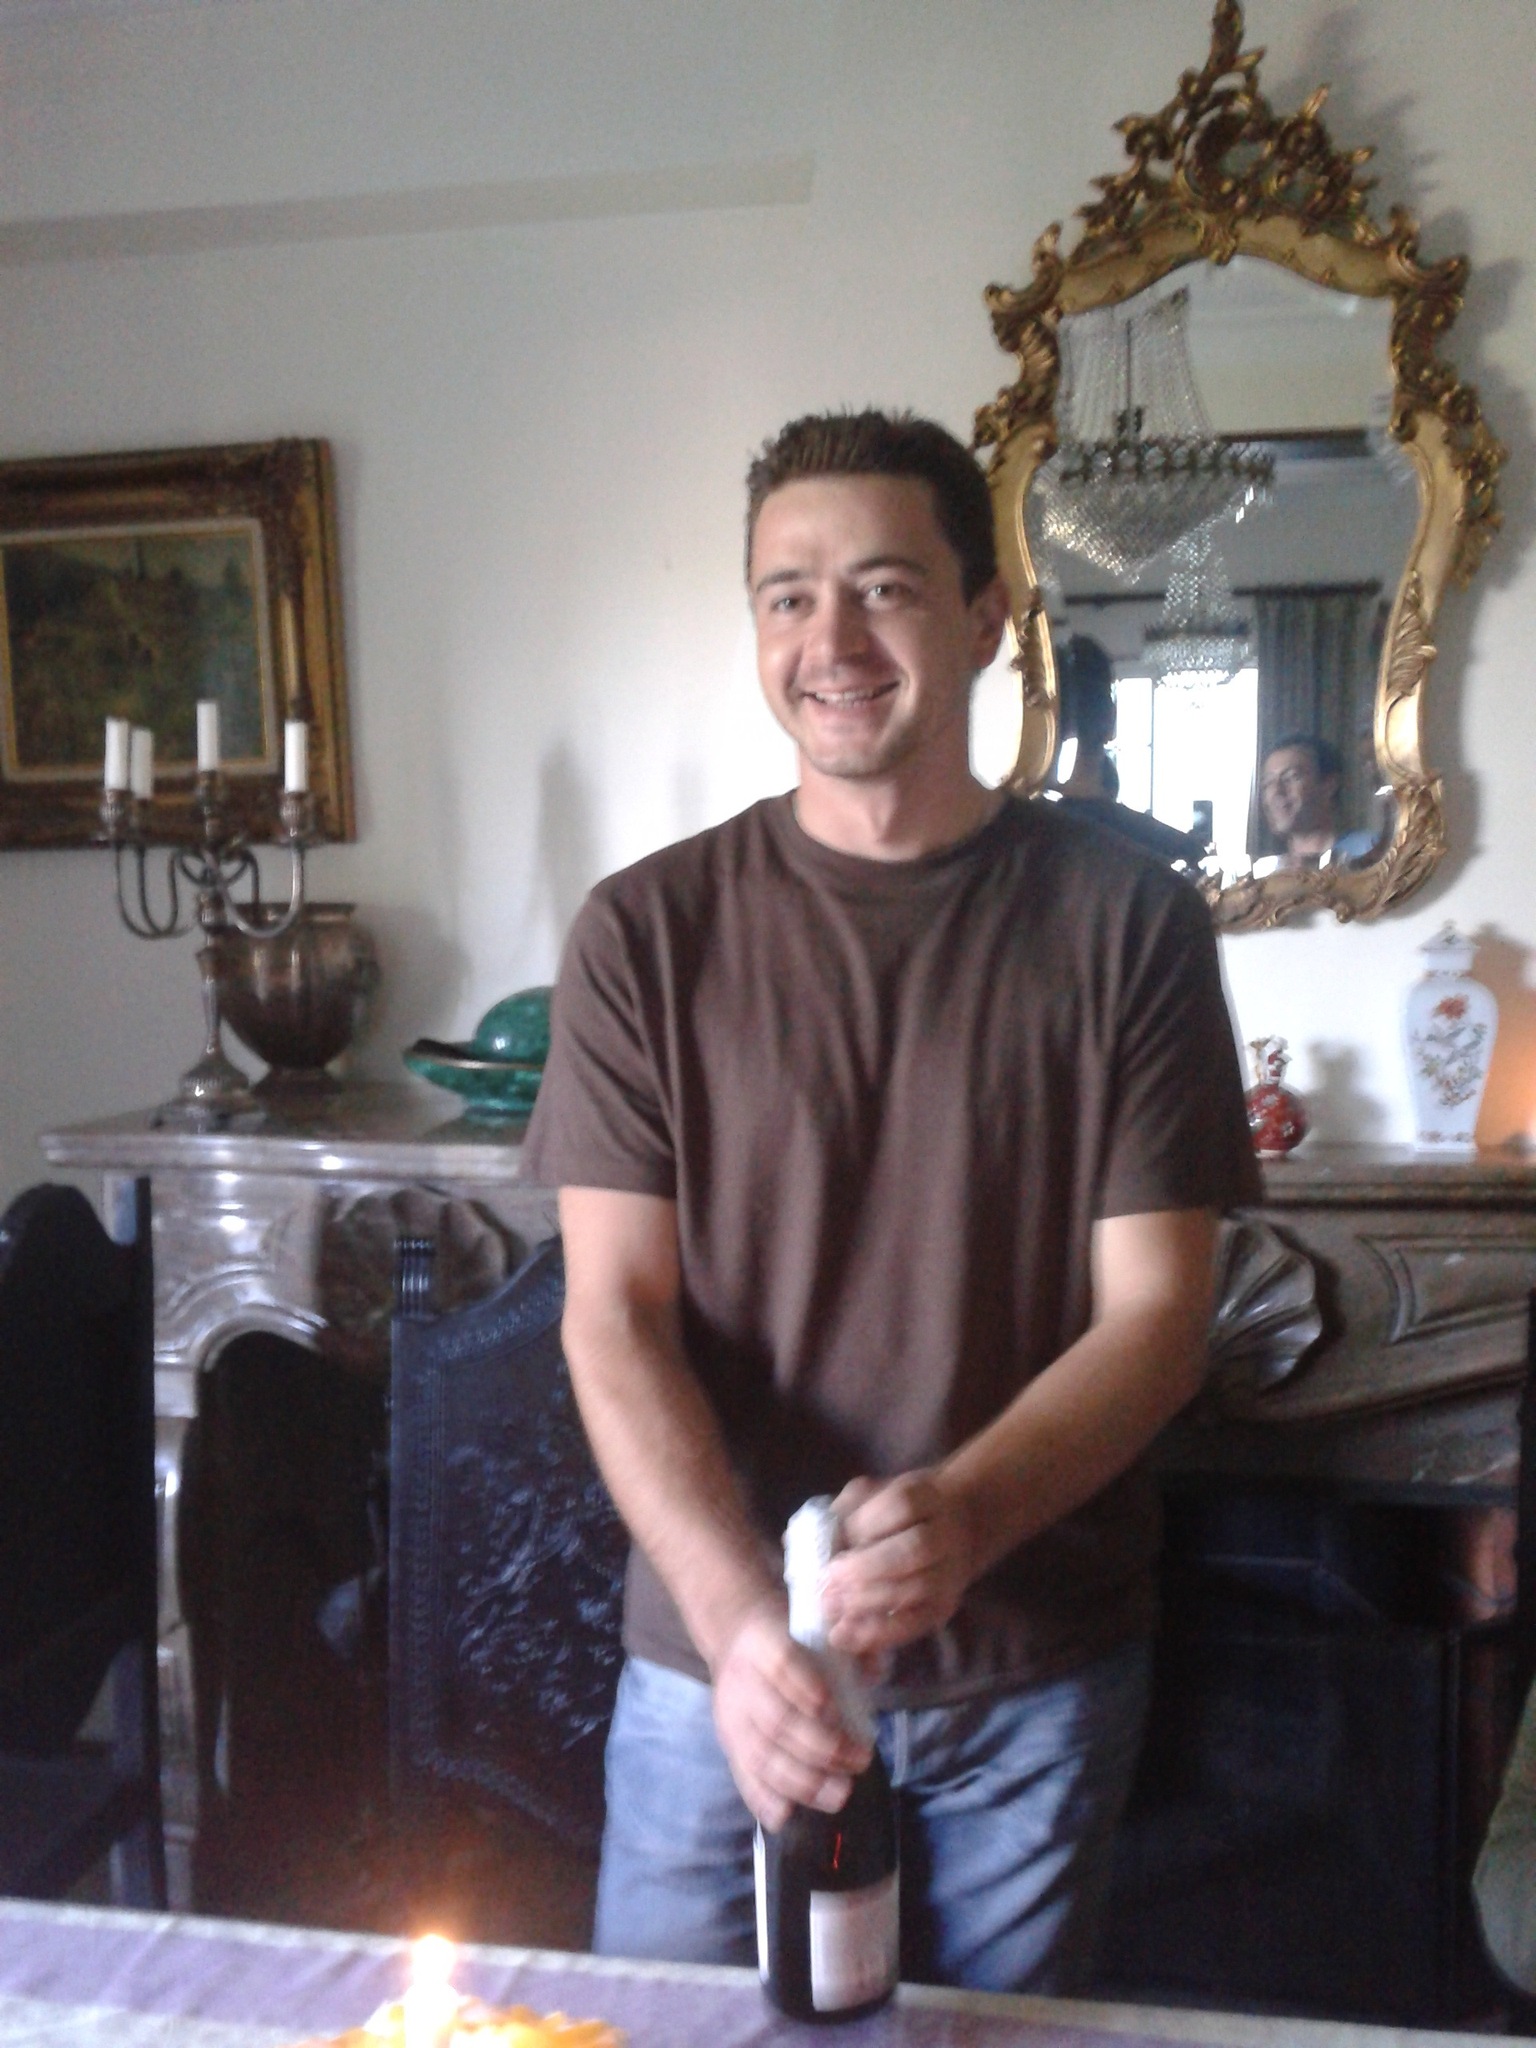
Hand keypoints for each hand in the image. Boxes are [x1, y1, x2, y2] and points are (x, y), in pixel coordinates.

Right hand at [711, 1600, 873, 1830]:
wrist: (737, 1643)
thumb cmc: (791, 1642)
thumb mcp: (814, 1629)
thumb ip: (848, 1648)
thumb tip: (875, 1667)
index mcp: (763, 1643)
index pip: (781, 1663)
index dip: (805, 1686)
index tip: (833, 1708)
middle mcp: (741, 1680)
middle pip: (776, 1719)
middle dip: (821, 1746)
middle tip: (859, 1759)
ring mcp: (731, 1717)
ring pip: (761, 1754)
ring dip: (803, 1780)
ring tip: (841, 1792)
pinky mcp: (729, 1745)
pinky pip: (742, 1775)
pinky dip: (763, 1799)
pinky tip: (787, 1816)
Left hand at [820, 1469, 973, 1656]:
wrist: (953, 1531)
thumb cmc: (897, 1515)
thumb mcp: (873, 1498)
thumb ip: (839, 1513)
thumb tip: (793, 1539)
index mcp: (927, 1496)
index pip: (901, 1505)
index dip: (865, 1525)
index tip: (837, 1540)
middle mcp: (945, 1535)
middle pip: (914, 1550)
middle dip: (865, 1568)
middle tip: (827, 1582)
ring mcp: (948, 1575)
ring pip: (914, 1590)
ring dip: (866, 1602)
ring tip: (830, 1607)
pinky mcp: (942, 1609)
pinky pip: (912, 1626)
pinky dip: (876, 1634)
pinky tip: (844, 1635)